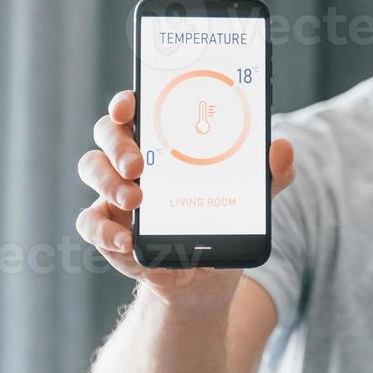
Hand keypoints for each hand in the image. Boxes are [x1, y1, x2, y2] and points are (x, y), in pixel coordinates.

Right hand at [75, 89, 295, 311]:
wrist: (206, 271)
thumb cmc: (222, 214)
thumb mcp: (251, 194)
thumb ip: (270, 172)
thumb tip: (282, 147)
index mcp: (163, 138)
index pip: (136, 107)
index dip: (126, 101)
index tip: (130, 104)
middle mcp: (132, 157)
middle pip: (107, 133)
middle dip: (118, 145)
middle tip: (138, 164)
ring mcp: (114, 190)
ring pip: (92, 169)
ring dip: (109, 182)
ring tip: (137, 200)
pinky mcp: (108, 226)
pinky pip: (89, 222)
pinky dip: (103, 231)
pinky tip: (126, 241)